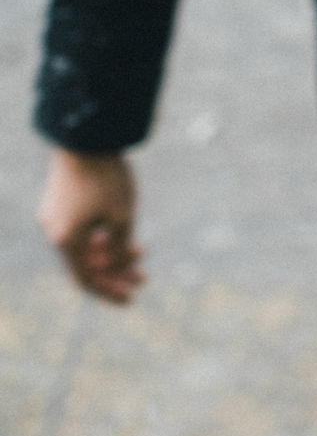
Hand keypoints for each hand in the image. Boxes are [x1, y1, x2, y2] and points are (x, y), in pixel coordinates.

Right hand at [37, 148, 144, 303]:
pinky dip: (100, 237)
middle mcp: (54, 231)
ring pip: (84, 246)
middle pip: (86, 264)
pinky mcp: (58, 202)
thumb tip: (115, 266)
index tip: (132, 299)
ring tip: (141, 253)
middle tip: (143, 279)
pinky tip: (123, 233)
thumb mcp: (123, 216)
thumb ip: (120, 248)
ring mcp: (53, 216)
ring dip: (111, 253)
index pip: (87, 280)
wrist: (84, 136)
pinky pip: (79, 230)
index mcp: (66, 240)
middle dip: (115, 273)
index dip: (110, 292)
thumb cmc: (107, 178)